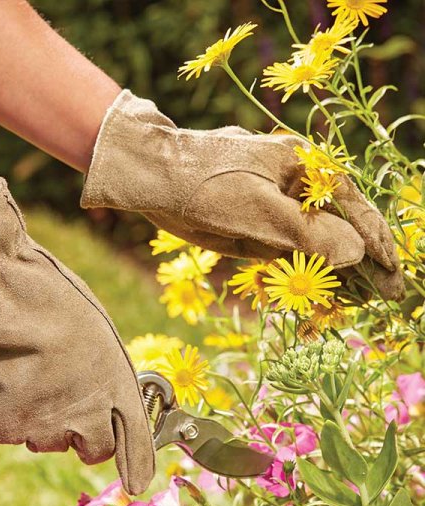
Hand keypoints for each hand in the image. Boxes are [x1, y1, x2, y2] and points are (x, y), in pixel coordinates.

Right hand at [0, 175, 153, 494]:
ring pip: (48, 439)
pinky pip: (11, 430)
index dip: (136, 464)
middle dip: (83, 435)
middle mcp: (86, 412)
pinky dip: (7, 411)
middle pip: (93, 450)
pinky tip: (2, 378)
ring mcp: (44, 425)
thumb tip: (100, 399)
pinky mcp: (3, 429)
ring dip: (42, 419)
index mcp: (116, 382)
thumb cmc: (46, 298)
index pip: (134, 440)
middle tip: (66, 405)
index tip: (136, 482)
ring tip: (27, 374)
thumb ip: (104, 373)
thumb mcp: (94, 332)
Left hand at [81, 91, 403, 299]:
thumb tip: (356, 253)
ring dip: (328, 268)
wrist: (152, 178)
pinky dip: (295, 265)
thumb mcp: (258, 211)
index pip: (356, 210)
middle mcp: (295, 183)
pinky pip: (283, 246)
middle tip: (379, 296)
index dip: (378, 247)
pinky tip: (306, 283)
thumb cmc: (204, 185)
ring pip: (311, 240)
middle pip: (338, 226)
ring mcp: (273, 201)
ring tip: (349, 296)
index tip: (395, 281)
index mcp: (305, 168)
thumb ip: (308, 234)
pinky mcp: (252, 218)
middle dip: (358, 261)